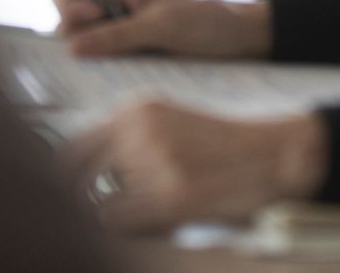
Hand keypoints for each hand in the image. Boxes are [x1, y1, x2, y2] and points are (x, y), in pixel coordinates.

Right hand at [52, 0, 272, 59]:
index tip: (90, 21)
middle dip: (77, 37)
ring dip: (93, 55)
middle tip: (103, 53)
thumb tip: (72, 47)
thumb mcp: (161, 28)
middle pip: (70, 20)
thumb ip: (117, 36)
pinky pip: (103, 57)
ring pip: (85, 42)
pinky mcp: (130, 48)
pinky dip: (105, 66)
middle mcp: (114, 2)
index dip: (69, 8)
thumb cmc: (206, 24)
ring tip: (117, 65)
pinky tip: (120, 74)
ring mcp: (121, 26)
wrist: (238, 41)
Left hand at [64, 103, 327, 231]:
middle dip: (81, 200)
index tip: (70, 195)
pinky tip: (156, 221)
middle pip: (73, 175)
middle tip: (98, 213)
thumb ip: (127, 142)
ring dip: (113, 214)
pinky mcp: (172, 196)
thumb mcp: (169, 125)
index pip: (71, 148)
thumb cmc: (221, 148)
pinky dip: (129, 228)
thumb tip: (78, 176)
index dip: (65, 178)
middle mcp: (138, 130)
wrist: (274, 154)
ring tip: (146, 213)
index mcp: (135, 111)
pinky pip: (118, 221)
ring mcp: (154, 162)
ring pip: (97, 203)